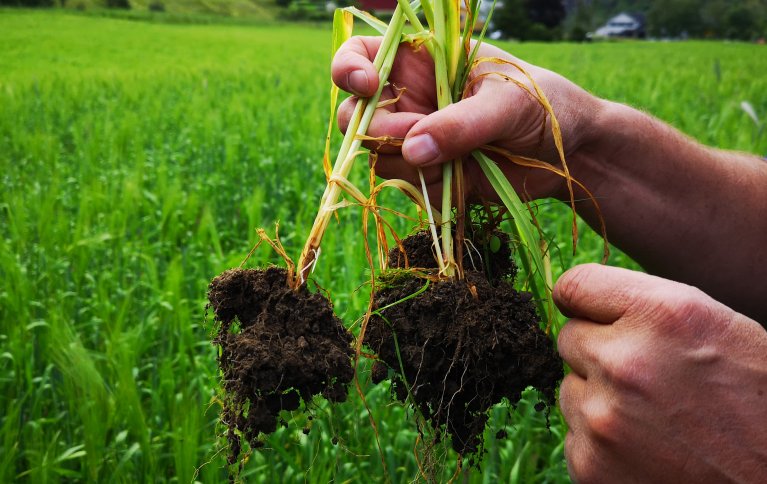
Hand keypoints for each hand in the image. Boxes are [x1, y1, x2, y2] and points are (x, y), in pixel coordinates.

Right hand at [330, 36, 605, 201]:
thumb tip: (412, 148)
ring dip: (406, 163)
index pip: (362, 56)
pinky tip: (462, 178)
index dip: (349, 69)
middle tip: (413, 138)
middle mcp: (411, 99)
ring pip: (378, 155)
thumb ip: (462, 123)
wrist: (570, 155)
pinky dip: (427, 185)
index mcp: (423, 62)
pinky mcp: (428, 175)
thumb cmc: (543, 105)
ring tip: (455, 160)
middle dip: (376, 129)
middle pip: (357, 114)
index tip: (367, 85)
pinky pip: (406, 185)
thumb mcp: (508, 103)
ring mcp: (417, 140)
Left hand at [555, 264, 766, 482]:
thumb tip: (580, 300)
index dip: (582, 301)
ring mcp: (603, 418)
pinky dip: (600, 440)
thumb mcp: (714, 325)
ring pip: (570, 389)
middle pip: (569, 339)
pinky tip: (645, 446)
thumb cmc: (753, 399)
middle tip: (642, 375)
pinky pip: (574, 435)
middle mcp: (626, 362)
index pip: (574, 285)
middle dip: (597, 352)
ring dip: (598, 398)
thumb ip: (645, 306)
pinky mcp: (591, 463)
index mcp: (662, 315)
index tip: (589, 313)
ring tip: (651, 415)